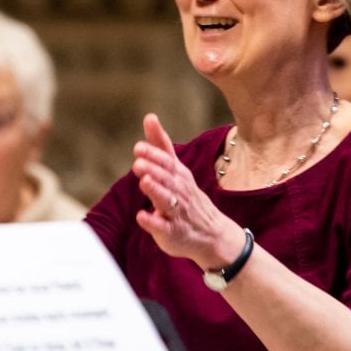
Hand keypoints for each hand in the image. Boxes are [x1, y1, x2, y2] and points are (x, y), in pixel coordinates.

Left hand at [132, 113, 240, 267]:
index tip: (138, 147)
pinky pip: (163, 227)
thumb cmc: (186, 196)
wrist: (212, 234)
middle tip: (138, 162)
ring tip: (144, 182)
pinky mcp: (172, 232)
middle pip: (166, 179)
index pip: (167, 161)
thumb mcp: (176, 169)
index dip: (153, 154)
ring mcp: (177, 212)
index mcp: (178, 175)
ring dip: (156, 191)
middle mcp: (179, 191)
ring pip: (166, 200)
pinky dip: (152, 222)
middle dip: (153, 170)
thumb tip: (150, 117)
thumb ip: (161, 145)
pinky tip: (142, 216)